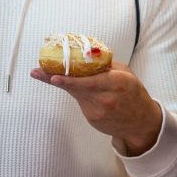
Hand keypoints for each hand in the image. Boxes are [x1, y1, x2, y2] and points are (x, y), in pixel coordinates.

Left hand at [31, 62, 161, 155]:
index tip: (53, 76)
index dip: (69, 79)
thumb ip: (107, 66)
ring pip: (76, 94)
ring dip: (66, 84)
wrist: (141, 122)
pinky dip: (81, 94)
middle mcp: (106, 99)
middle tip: (36, 72)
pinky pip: (82, 102)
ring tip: (51, 75)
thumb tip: (86, 54)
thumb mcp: (126, 74)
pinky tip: (89, 93)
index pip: (89, 82)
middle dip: (54, 79)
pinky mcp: (93, 120)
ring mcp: (98, 112)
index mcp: (117, 83)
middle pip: (75, 88)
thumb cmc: (134, 94)